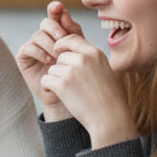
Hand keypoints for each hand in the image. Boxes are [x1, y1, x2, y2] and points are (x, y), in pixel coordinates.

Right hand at [16, 0, 83, 119]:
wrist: (68, 96)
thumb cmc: (75, 74)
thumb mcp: (78, 51)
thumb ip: (73, 32)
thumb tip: (64, 12)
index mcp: (58, 33)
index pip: (55, 15)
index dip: (55, 9)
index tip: (58, 6)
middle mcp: (44, 37)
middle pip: (46, 22)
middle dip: (55, 29)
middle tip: (63, 39)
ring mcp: (33, 46)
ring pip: (38, 35)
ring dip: (49, 44)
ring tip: (58, 56)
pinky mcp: (24, 57)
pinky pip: (28, 47)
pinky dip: (39, 52)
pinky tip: (49, 60)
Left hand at [40, 33, 136, 148]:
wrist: (109, 118)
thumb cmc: (110, 97)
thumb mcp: (105, 69)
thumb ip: (90, 58)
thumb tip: (73, 50)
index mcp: (94, 53)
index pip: (71, 38)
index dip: (62, 44)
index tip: (58, 50)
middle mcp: (82, 59)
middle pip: (60, 56)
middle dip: (62, 68)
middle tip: (72, 83)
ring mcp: (71, 71)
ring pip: (52, 69)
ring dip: (56, 79)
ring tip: (70, 92)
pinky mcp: (62, 85)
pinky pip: (46, 80)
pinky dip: (48, 88)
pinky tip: (57, 94)